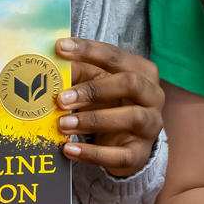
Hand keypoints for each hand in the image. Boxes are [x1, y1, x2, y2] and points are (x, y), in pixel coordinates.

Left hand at [54, 38, 164, 175]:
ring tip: (63, 124)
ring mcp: (151, 125)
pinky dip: (94, 153)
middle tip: (62, 98)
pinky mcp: (141, 153)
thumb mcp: (95, 84)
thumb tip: (51, 62)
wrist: (126, 142)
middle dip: (94, 90)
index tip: (60, 48)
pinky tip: (70, 149)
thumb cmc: (110, 103)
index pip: (116, 56)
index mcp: (142, 71)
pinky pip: (122, 155)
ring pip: (131, 117)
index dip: (89, 50)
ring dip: (93, 120)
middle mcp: (152, 95)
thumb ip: (77, 73)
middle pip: (130, 83)